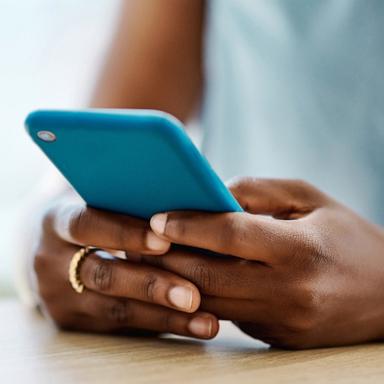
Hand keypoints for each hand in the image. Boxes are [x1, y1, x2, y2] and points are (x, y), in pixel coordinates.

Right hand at [32, 195, 217, 338]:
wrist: (57, 250)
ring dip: (165, 315)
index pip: (88, 224)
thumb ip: (130, 205)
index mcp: (57, 221)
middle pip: (103, 274)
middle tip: (192, 295)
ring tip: (205, 321)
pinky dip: (161, 325)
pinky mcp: (73, 322)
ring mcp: (60, 296)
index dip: (126, 233)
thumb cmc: (95, 219)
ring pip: (116, 309)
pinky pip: (122, 326)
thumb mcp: (99, 204)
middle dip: (151, 285)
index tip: (165, 241)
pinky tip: (192, 325)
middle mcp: (51, 261)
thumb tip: (189, 211)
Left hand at [148, 178, 383, 348]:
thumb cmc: (346, 235)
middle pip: (209, 275)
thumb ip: (257, 192)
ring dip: (173, 281)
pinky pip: (227, 316)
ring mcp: (282, 322)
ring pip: (210, 303)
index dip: (188, 225)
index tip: (156, 216)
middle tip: (137, 240)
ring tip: (147, 260)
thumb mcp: (309, 199)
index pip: (230, 236)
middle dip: (166, 258)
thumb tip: (209, 195)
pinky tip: (182, 279)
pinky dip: (199, 297)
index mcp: (300, 250)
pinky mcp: (276, 337)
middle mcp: (289, 292)